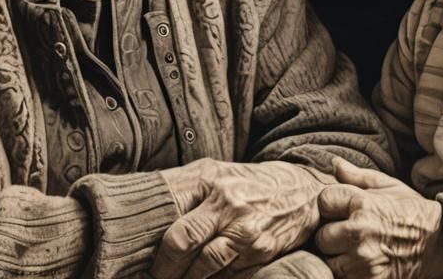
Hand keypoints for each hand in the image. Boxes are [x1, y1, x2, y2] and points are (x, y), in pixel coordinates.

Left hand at [153, 160, 328, 278]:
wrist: (300, 190)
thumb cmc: (247, 183)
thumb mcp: (216, 174)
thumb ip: (184, 189)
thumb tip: (146, 211)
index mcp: (210, 180)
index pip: (171, 216)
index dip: (155, 246)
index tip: (142, 257)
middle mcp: (228, 203)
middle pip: (182, 242)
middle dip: (165, 268)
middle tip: (157, 276)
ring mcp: (246, 229)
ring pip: (203, 267)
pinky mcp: (261, 250)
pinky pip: (227, 276)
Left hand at [315, 159, 442, 278]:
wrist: (440, 244)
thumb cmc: (410, 210)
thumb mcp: (387, 185)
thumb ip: (356, 176)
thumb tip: (333, 163)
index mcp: (363, 205)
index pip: (324, 201)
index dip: (330, 204)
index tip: (340, 208)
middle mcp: (361, 234)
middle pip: (321, 237)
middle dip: (330, 233)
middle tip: (345, 232)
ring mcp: (365, 264)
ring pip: (328, 263)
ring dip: (337, 257)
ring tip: (351, 250)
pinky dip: (347, 274)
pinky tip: (358, 265)